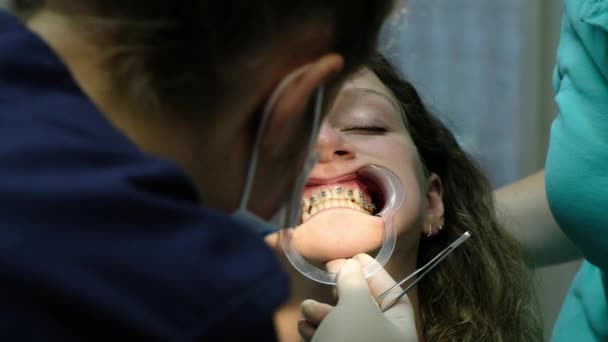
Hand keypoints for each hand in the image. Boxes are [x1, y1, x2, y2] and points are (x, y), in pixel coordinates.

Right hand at [298, 254, 418, 341]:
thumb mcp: (356, 305)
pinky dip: (318, 331)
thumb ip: (354, 281)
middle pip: (366, 308)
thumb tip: (351, 266)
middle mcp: (384, 341)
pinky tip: (305, 327)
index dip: (374, 272)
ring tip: (308, 308)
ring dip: (323, 313)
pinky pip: (332, 340)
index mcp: (401, 329)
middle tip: (327, 277)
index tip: (354, 256)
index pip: (392, 293)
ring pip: (344, 325)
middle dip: (343, 292)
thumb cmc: (353, 341)